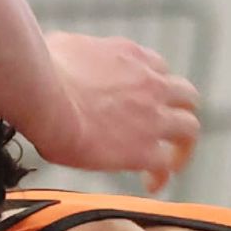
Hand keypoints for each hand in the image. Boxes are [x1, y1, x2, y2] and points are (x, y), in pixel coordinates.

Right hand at [38, 33, 199, 189]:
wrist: (45, 97)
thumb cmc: (43, 72)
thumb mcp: (64, 45)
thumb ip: (72, 53)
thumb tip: (58, 56)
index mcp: (131, 56)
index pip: (157, 70)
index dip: (152, 90)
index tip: (142, 105)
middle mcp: (150, 82)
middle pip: (185, 96)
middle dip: (180, 113)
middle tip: (169, 132)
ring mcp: (152, 115)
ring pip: (188, 129)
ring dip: (182, 146)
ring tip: (170, 163)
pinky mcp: (144, 148)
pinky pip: (166, 165)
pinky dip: (162, 175)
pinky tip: (150, 184)